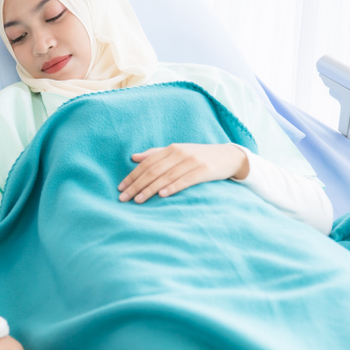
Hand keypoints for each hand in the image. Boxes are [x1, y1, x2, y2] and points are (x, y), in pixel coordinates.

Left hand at [118, 143, 248, 203]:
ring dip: (149, 189)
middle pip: (152, 171)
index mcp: (171, 148)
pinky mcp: (204, 171)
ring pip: (165, 177)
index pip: (146, 164)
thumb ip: (155, 154)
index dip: (132, 176)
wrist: (229, 156)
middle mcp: (179, 153)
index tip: (120, 188)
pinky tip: (162, 195)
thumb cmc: (199, 156)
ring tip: (137, 200)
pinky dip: (172, 187)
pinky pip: (185, 180)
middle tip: (123, 198)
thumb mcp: (177, 152)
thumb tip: (134, 158)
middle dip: (136, 185)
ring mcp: (192, 161)